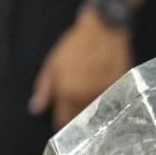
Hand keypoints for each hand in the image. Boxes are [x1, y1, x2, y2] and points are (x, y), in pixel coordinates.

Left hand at [30, 10, 131, 129]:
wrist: (103, 30)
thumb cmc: (75, 45)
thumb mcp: (52, 65)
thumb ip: (43, 89)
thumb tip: (36, 109)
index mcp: (67, 93)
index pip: (63, 121)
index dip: (60, 124)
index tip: (61, 122)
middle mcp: (87, 97)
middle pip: (81, 121)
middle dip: (76, 120)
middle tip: (75, 111)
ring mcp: (105, 94)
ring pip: (97, 114)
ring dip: (92, 113)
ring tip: (89, 103)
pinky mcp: (119, 89)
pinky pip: (110, 104)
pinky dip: (105, 104)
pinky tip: (102, 95)